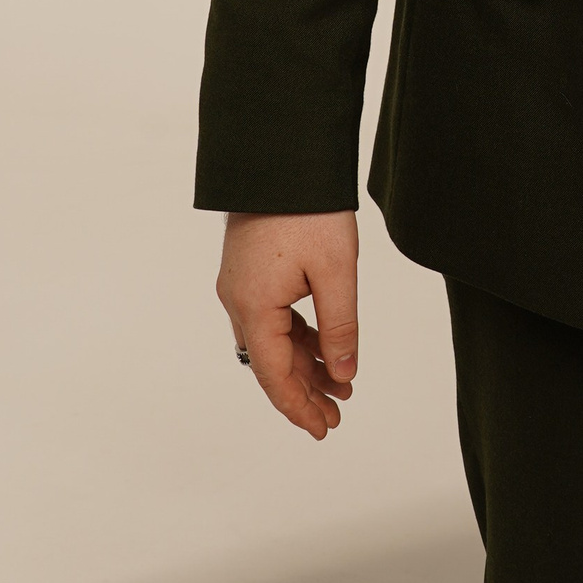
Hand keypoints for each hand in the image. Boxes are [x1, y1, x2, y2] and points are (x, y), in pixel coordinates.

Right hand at [217, 210, 359, 439]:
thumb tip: (344, 374)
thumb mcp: (335, 271)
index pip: (274, 375)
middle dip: (304, 391)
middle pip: (271, 362)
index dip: (299, 407)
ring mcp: (240, 284)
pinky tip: (323, 345)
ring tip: (340, 384)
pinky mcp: (249, 269)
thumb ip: (340, 327)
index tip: (323, 430)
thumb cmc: (309, 209)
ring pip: (272, 340)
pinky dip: (297, 335)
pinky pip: (271, 316)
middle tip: (336, 416)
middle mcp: (237, 300)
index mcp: (253, 307)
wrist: (282, 152)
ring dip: (304, 363)